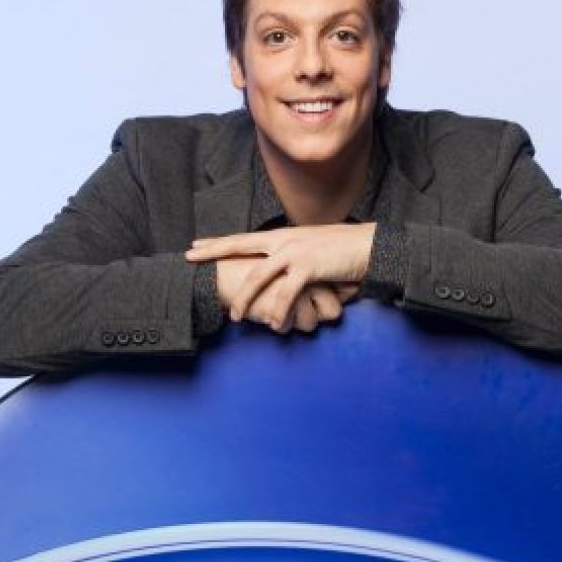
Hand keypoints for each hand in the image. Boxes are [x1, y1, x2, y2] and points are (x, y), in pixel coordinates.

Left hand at [188, 224, 374, 324]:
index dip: (219, 242)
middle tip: (190, 257)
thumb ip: (296, 261)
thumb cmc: (345, 252)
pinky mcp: (309, 267)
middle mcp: (285, 240)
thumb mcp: (314, 252)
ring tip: (236, 317)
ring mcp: (295, 252)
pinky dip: (279, 311)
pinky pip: (287, 294)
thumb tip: (285, 276)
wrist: (371, 246)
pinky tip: (274, 325)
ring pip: (259, 276)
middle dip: (214, 253)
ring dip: (246, 299)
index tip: (197, 243)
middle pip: (241, 247)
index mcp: (284, 236)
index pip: (244, 238)